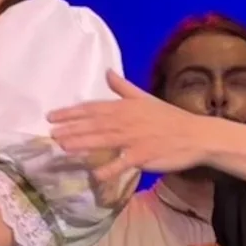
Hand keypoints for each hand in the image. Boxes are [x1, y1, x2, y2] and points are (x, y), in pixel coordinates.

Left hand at [50, 75, 219, 195]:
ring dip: (82, 143)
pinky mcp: (144, 155)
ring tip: (63, 146)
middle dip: (71, 128)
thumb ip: (123, 87)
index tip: (51, 116)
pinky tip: (94, 173)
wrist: (195, 135)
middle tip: (50, 133)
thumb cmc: (169, 117)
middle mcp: (127, 120)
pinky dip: (109, 168)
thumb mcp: (145, 98)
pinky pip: (123, 163)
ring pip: (104, 140)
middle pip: (94, 124)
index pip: (93, 108)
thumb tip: (107, 72)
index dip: (71, 112)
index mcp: (126, 106)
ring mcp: (135, 139)